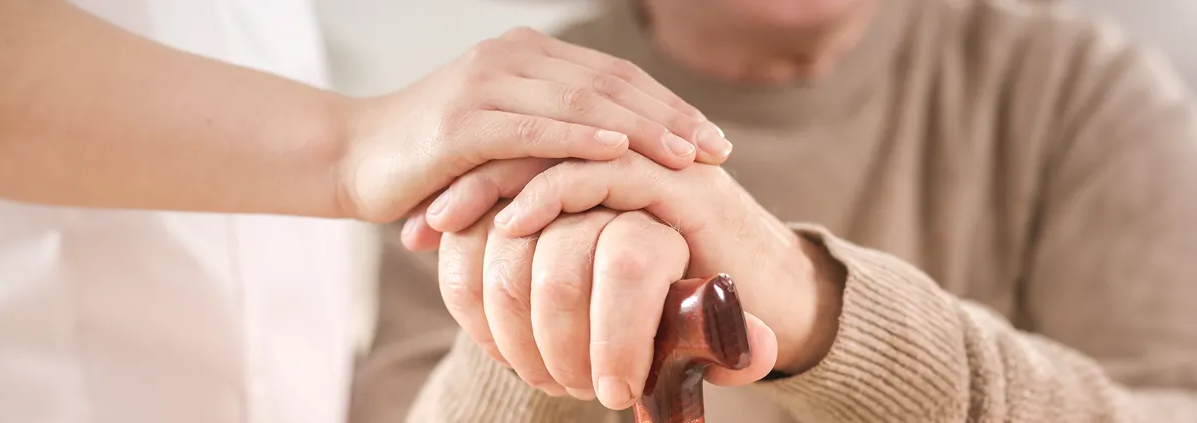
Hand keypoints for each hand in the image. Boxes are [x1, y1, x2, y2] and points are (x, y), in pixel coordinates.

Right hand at [336, 27, 732, 222]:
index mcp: (527, 55)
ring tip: (687, 155)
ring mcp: (485, 84)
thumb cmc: (434, 161)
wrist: (352, 159)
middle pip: (610, 85)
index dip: (669, 105)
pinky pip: (534, 129)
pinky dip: (581, 140)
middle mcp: (511, 57)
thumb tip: (623, 162)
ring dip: (642, 130)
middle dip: (670, 118)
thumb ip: (553, 135)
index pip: (615, 76)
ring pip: (581, 103)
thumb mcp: (503, 139)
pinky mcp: (462, 122)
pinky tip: (620, 154)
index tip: (714, 137)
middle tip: (718, 150)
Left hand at [421, 153, 845, 376]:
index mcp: (613, 160)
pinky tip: (513, 222)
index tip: (423, 218)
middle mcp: (634, 149)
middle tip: (421, 212)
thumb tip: (505, 272)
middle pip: (531, 135)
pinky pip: (603, 172)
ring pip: (557, 146)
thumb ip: (571, 258)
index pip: (527, 146)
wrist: (781, 306)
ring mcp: (657, 160)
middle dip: (466, 173)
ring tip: (446, 217)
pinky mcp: (679, 184)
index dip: (470, 177)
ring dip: (493, 181)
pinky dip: (552, 192)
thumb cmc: (695, 298)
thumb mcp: (614, 275)